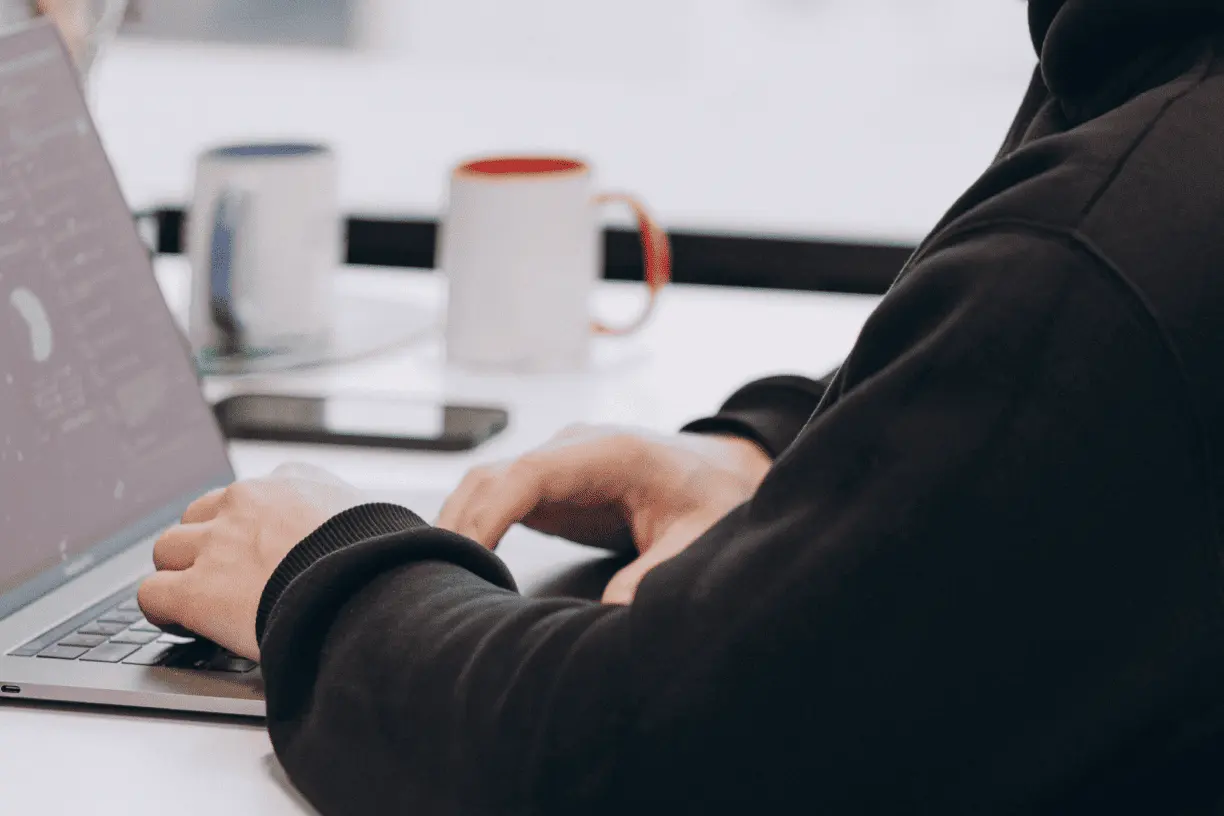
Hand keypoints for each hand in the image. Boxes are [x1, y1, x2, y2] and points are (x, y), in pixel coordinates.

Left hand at [138, 465, 368, 659]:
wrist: (369, 592)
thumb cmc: (387, 561)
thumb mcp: (387, 519)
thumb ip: (371, 519)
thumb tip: (420, 526)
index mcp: (294, 480)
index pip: (252, 493)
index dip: (252, 526)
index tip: (264, 551)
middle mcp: (249, 500)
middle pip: (201, 514)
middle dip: (206, 544)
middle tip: (225, 577)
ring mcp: (219, 543)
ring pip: (168, 549)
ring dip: (179, 573)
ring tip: (198, 600)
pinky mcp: (198, 590)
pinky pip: (153, 593)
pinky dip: (163, 610)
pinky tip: (181, 622)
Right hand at [437, 425, 770, 603]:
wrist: (721, 468)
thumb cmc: (712, 495)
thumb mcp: (700, 533)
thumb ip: (657, 569)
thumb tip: (613, 612)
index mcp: (608, 452)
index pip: (530, 472)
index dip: (491, 511)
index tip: (467, 553)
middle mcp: (572, 448)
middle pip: (493, 475)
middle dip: (462, 524)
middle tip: (442, 583)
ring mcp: (557, 463)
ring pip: (486, 483)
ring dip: (460, 524)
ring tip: (442, 578)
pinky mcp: (551, 485)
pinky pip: (498, 496)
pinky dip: (474, 524)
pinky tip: (463, 564)